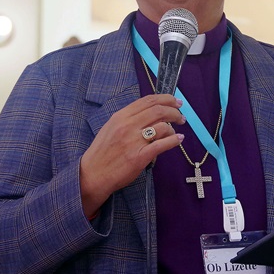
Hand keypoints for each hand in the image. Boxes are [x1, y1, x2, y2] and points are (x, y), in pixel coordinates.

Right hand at [79, 94, 185, 216]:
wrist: (92, 174)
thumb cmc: (102, 152)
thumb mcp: (111, 128)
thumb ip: (128, 119)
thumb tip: (150, 113)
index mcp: (120, 116)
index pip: (148, 101)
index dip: (165, 98)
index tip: (175, 101)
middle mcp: (127, 126)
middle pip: (158, 111)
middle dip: (174, 111)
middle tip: (181, 117)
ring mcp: (134, 141)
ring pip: (162, 127)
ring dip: (173, 128)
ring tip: (176, 131)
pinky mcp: (140, 157)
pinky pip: (162, 145)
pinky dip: (174, 140)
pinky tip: (179, 139)